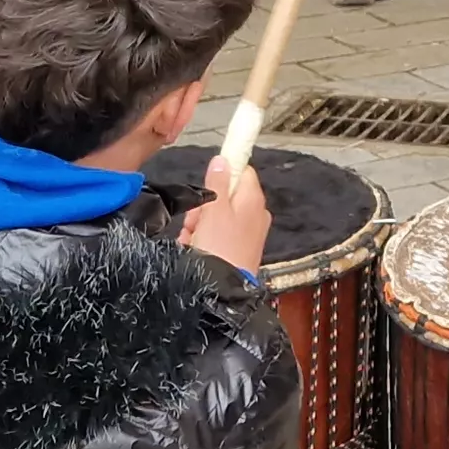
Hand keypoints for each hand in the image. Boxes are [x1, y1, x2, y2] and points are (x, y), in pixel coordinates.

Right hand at [181, 151, 272, 273]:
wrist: (224, 289)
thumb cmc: (221, 247)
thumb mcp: (214, 209)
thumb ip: (217, 182)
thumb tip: (223, 160)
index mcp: (253, 199)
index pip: (242, 170)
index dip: (223, 173)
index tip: (208, 182)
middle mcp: (255, 213)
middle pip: (225, 195)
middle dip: (204, 206)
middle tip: (196, 219)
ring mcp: (248, 232)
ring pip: (218, 216)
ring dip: (200, 224)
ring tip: (193, 238)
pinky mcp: (238, 248)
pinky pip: (218, 234)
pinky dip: (205, 238)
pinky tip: (195, 247)